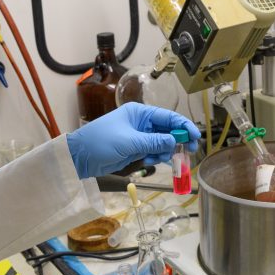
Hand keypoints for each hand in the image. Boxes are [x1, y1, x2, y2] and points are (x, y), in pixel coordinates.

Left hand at [66, 103, 199, 178]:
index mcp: (139, 113)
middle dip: (178, 139)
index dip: (182, 125)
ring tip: (167, 158)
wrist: (80, 157)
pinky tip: (156, 160)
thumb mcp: (129, 142)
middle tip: (190, 150)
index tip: (195, 135)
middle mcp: (141, 123)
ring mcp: (138, 137)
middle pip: (166, 130)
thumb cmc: (100, 142)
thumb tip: (173, 141)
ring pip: (161, 142)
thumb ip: (153, 142)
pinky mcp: (134, 149)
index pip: (166, 117)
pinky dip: (157, 156)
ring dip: (166, 150)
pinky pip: (152, 151)